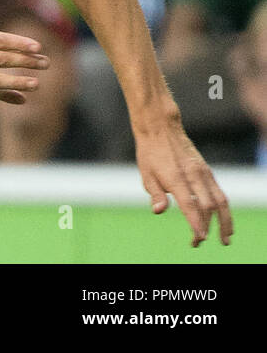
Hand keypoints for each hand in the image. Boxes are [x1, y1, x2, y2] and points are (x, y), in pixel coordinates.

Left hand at [132, 111, 232, 245]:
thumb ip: (155, 194)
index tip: (199, 238)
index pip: (189, 205)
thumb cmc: (150, 153)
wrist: (161, 129)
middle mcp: (193, 176)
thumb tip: (158, 211)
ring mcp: (203, 173)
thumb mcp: (146, 174)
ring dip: (224, 221)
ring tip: (225, 238)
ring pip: (220, 201)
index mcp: (176, 178)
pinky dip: (224, 209)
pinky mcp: (207, 172)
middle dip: (207, 227)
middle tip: (198, 242)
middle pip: (207, 206)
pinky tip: (223, 220)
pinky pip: (220, 193)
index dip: (196, 223)